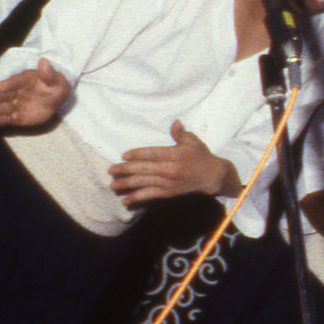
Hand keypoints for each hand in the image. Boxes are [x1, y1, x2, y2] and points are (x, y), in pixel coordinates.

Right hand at [0, 60, 70, 129]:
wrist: (56, 99)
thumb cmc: (56, 87)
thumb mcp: (57, 81)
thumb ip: (49, 74)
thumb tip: (44, 61)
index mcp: (27, 80)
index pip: (15, 82)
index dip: (6, 84)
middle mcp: (18, 91)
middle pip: (5, 94)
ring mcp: (17, 104)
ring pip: (3, 106)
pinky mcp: (17, 116)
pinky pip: (7, 118)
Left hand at [108, 121, 234, 204]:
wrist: (212, 177)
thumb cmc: (200, 156)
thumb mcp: (192, 141)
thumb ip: (180, 133)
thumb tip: (175, 123)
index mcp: (174, 155)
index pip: (152, 154)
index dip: (137, 155)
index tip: (124, 156)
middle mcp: (170, 170)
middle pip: (144, 169)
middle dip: (125, 170)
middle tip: (111, 170)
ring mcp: (168, 183)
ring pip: (144, 183)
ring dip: (127, 184)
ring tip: (113, 185)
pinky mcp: (168, 193)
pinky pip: (150, 196)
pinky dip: (137, 198)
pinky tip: (125, 200)